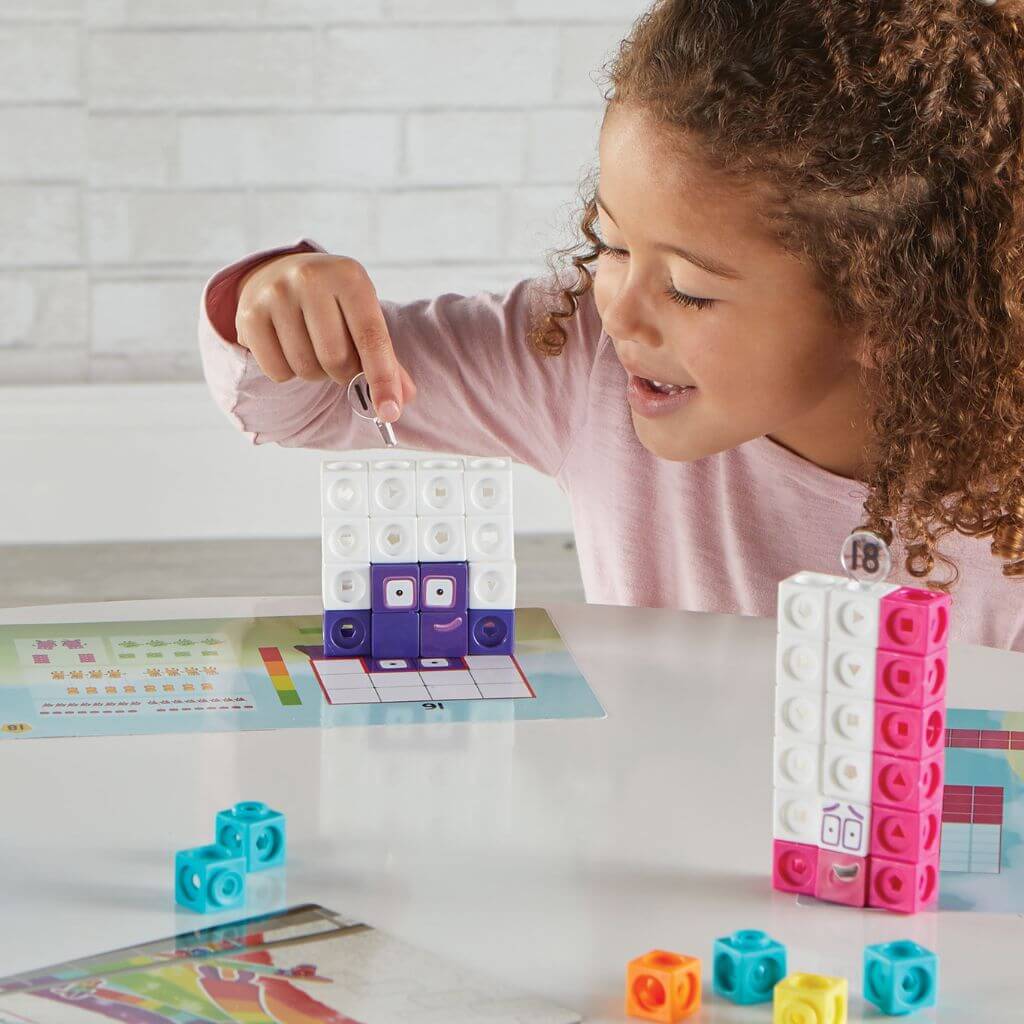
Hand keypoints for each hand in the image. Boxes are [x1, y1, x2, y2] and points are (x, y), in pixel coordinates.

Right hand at [235, 252, 415, 421]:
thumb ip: (386, 358)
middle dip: (344, 374)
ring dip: (316, 374)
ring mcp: (276, 294)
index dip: (382, 379)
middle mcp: (310, 278)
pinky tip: (289, 349)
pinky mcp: (249, 314)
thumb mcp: (363, 316)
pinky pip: (277, 371)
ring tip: (314, 350)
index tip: (390, 412)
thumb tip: (401, 399)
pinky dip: (288, 374)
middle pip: (336, 359)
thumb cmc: (332, 304)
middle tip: (341, 363)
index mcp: (349, 277)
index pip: (371, 337)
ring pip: (306, 368)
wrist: (280, 274)